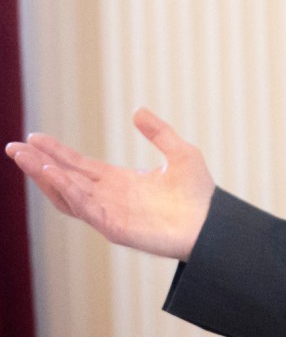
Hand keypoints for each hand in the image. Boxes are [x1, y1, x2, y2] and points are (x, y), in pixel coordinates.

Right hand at [5, 108, 214, 260]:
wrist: (214, 223)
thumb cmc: (199, 194)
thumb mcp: (180, 153)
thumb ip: (159, 132)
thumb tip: (137, 109)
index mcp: (118, 181)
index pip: (78, 165)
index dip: (55, 152)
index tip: (33, 137)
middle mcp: (108, 197)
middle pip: (64, 178)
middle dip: (38, 163)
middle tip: (13, 147)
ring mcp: (108, 213)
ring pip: (67, 194)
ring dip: (46, 177)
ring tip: (26, 159)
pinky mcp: (114, 227)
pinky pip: (85, 209)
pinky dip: (68, 192)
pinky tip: (54, 176)